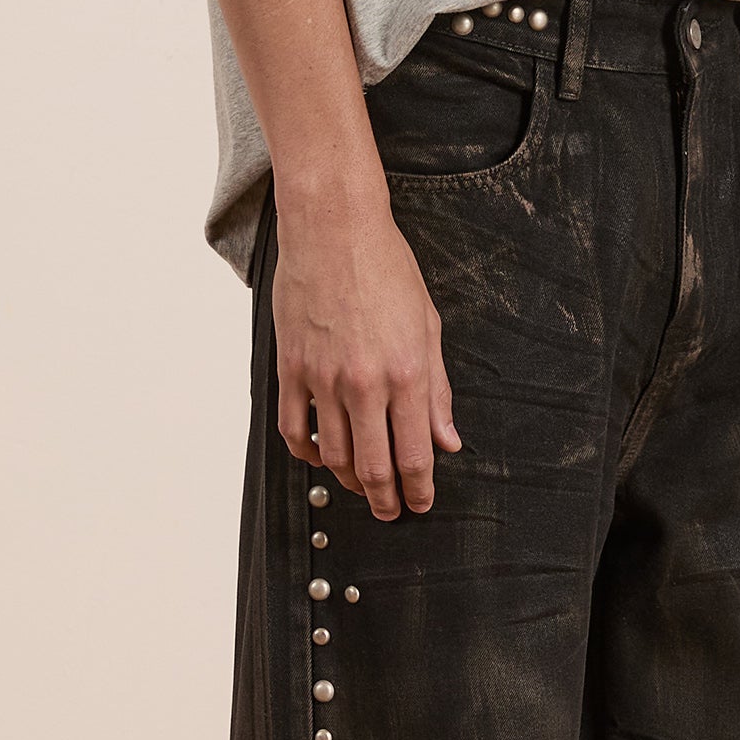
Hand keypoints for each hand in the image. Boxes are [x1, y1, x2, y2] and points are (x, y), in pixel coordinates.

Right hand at [272, 192, 461, 516]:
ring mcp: (321, 378)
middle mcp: (364, 383)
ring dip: (348, 480)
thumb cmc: (386, 269)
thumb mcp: (429, 327)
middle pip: (373, 468)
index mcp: (406, 373)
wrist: (334, 229)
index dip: (419, 491)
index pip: (414, 456)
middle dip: (384, 500)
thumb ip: (437, 391)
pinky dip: (307, 452)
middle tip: (389, 511)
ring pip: (332, 455)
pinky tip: (320, 455)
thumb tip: (448, 441)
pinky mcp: (290, 367)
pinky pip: (293, 429)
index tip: (420, 504)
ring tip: (361, 485)